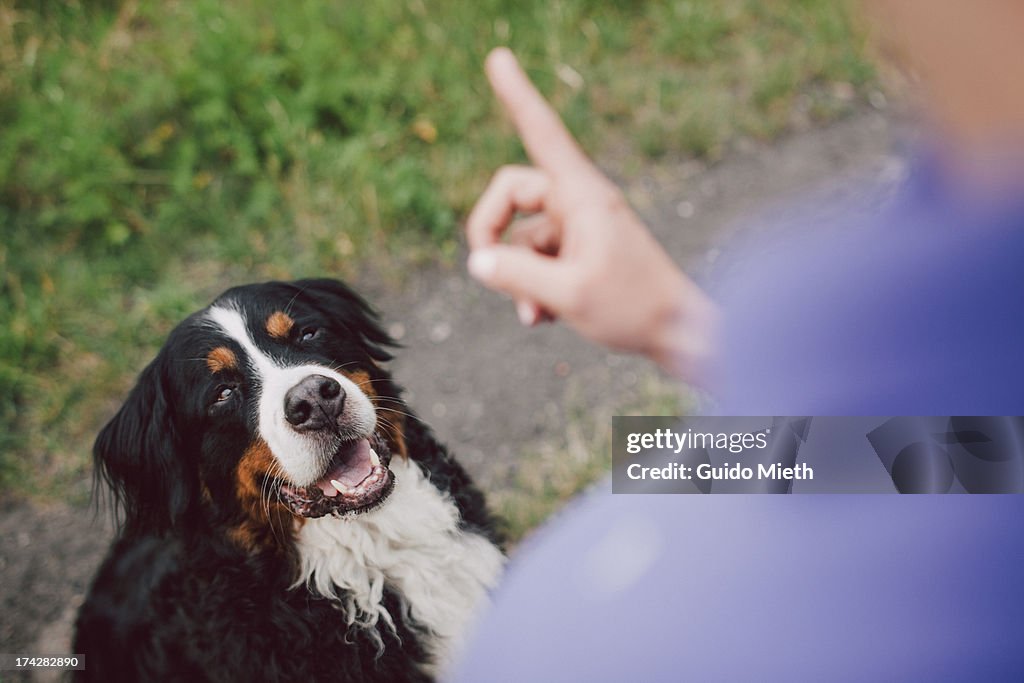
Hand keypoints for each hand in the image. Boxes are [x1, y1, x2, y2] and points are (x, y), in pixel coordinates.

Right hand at [465, 48, 716, 382]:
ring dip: (518, 278)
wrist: (676, 331)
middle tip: (485, 270)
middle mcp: (578, 202)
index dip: (517, 97)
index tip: (498, 59)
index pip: (542, 134)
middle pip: (511, 193)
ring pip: (521, 237)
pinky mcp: (578, 252)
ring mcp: (577, 227)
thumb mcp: (569, 294)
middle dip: (492, 233)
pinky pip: (537, 259)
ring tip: (537, 314)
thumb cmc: (633, 307)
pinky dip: (533, 287)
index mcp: (582, 195)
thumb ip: (516, 276)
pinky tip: (544, 316)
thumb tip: (477, 261)